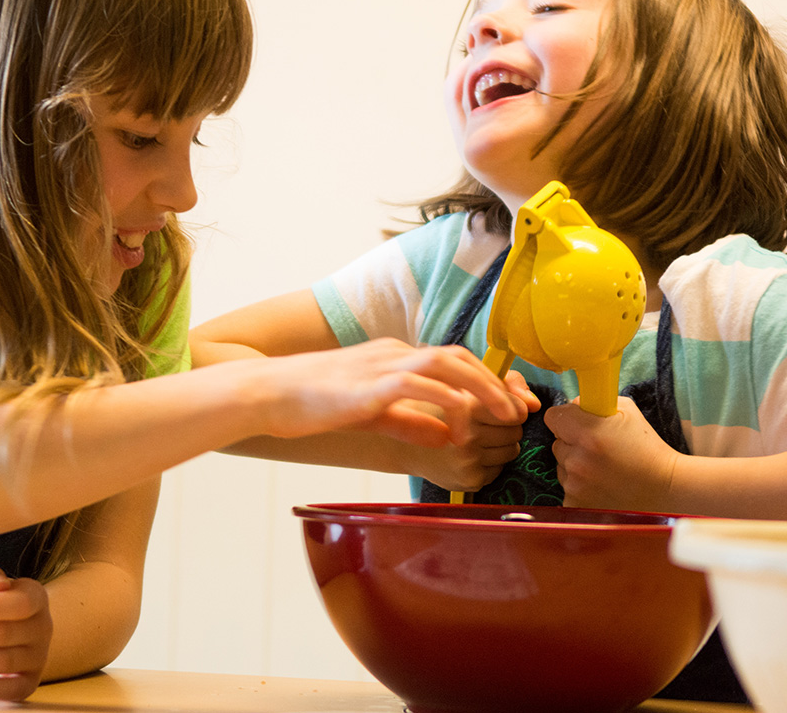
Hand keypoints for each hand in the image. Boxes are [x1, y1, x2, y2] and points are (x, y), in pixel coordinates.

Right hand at [258, 338, 526, 447]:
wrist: (268, 393)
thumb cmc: (310, 404)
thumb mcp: (368, 412)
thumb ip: (408, 419)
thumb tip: (447, 432)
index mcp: (392, 356)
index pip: (451, 359)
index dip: (484, 379)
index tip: (509, 404)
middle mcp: (392, 353)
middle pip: (458, 355)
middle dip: (494, 382)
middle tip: (519, 412)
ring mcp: (381, 365)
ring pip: (446, 364)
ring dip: (481, 388)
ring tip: (503, 416)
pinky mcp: (369, 385)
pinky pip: (418, 385)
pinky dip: (445, 402)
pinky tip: (460, 425)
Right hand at [407, 371, 540, 489]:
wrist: (403, 443)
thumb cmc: (439, 409)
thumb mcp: (465, 384)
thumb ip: (506, 384)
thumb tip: (535, 405)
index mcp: (466, 405)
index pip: (516, 410)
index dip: (510, 409)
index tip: (494, 409)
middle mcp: (467, 433)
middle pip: (516, 431)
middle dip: (505, 427)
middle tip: (482, 424)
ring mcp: (468, 460)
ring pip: (512, 451)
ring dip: (501, 445)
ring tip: (476, 439)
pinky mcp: (469, 479)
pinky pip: (500, 470)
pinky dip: (491, 464)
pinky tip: (471, 456)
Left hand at [546, 396, 678, 512]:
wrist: (665, 489)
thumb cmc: (648, 448)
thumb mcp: (626, 411)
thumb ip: (593, 404)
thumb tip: (572, 406)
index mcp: (587, 433)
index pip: (553, 417)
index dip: (565, 419)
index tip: (576, 424)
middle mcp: (577, 460)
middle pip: (557, 444)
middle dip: (572, 443)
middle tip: (598, 449)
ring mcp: (575, 485)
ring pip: (562, 467)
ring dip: (575, 466)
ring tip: (603, 470)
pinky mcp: (576, 504)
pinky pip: (567, 489)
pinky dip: (580, 488)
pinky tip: (601, 487)